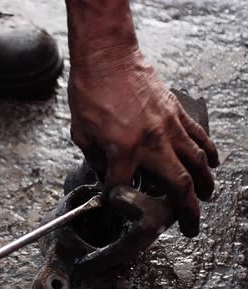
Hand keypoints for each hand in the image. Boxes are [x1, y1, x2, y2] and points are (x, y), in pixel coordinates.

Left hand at [68, 49, 218, 237]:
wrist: (107, 58)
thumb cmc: (90, 92)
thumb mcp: (81, 132)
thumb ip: (96, 159)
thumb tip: (107, 175)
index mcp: (122, 150)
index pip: (123, 187)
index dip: (117, 201)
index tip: (116, 205)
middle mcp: (150, 142)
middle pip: (177, 185)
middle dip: (186, 210)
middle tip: (190, 226)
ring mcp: (168, 126)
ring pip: (196, 163)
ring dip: (204, 185)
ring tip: (205, 198)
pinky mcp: (176, 112)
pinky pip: (199, 136)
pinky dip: (208, 152)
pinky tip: (212, 162)